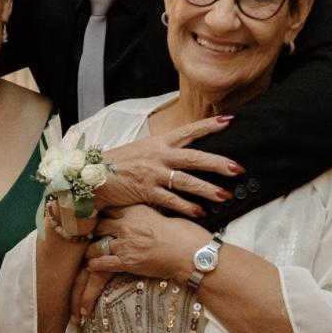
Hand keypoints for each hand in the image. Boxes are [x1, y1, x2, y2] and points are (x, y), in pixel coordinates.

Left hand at [82, 207, 208, 292]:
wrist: (192, 254)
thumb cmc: (186, 235)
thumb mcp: (164, 215)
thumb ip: (147, 215)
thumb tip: (144, 218)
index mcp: (136, 209)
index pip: (110, 207)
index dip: (102, 211)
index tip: (96, 214)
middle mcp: (127, 224)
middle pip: (100, 225)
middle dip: (94, 230)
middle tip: (88, 234)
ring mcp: (125, 244)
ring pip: (97, 245)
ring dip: (91, 249)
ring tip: (87, 251)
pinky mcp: (126, 262)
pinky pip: (102, 262)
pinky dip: (94, 264)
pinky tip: (90, 265)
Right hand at [94, 119, 242, 217]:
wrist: (93, 175)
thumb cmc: (117, 164)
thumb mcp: (141, 150)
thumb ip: (162, 151)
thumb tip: (181, 153)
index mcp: (159, 142)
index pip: (189, 131)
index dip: (210, 126)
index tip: (230, 120)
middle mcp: (159, 155)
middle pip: (195, 158)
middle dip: (219, 163)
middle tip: (238, 169)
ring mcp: (153, 174)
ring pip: (187, 181)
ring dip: (208, 189)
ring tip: (226, 196)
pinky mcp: (146, 191)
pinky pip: (171, 200)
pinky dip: (187, 207)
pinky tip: (200, 212)